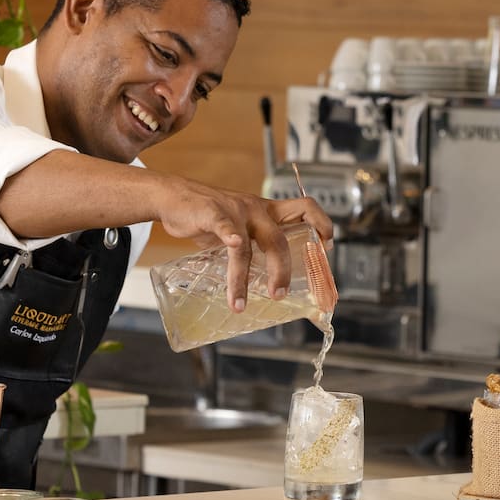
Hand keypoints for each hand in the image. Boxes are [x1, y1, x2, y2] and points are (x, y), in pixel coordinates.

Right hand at [159, 184, 332, 311]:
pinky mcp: (211, 214)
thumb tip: (268, 275)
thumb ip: (254, 243)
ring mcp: (234, 211)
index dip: (321, 224)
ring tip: (240, 303)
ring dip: (244, 278)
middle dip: (282, 270)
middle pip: (279, 239)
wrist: (173, 197)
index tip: (326, 246)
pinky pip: (224, 226)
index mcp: (267, 211)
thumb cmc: (208, 214)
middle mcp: (255, 209)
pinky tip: (233, 247)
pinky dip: (230, 237)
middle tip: (279, 293)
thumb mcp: (239, 225)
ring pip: (248, 246)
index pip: (304, 207)